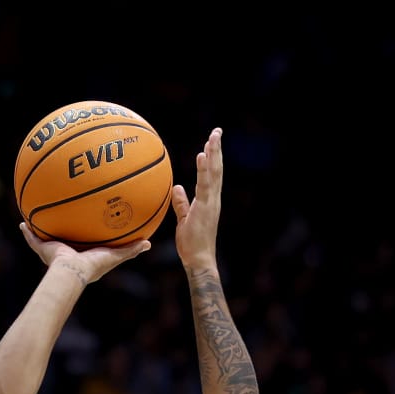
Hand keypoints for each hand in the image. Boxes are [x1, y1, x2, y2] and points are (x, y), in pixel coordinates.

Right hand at [19, 223, 149, 283]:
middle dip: (62, 231)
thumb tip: (148, 244)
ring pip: (46, 239)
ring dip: (42, 229)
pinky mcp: (43, 249)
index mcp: (83, 256)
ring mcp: (54, 252)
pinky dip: (27, 232)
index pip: (85, 244)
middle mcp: (67, 254)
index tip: (86, 226)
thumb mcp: (115, 255)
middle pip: (65, 240)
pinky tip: (22, 221)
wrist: (72, 271)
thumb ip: (130, 250)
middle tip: (62, 218)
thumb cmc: (93, 265)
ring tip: (38, 216)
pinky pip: (32, 239)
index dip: (85, 236)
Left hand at [170, 127, 223, 270]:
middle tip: (217, 131)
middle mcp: (213, 199)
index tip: (212, 141)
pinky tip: (202, 155)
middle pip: (217, 169)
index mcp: (209, 200)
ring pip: (214, 173)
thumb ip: (181, 203)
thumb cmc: (192, 244)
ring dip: (214, 154)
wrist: (199, 260)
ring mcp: (211, 202)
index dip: (213, 157)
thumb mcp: (183, 219)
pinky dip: (204, 169)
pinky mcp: (206, 207)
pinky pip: (205, 185)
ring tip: (213, 137)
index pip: (212, 174)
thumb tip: (176, 188)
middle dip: (217, 149)